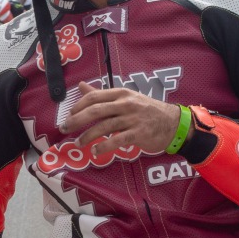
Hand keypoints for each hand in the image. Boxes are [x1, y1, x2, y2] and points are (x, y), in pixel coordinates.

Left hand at [60, 81, 180, 155]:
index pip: (95, 97)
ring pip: (104, 127)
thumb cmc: (146, 110)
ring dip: (88, 136)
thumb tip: (81, 86)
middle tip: (64, 128)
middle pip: (96, 110)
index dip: (79, 106)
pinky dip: (104, 147)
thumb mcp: (126, 98)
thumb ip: (102, 94)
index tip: (69, 115)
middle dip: (76, 120)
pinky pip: (117, 140)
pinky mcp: (139, 133)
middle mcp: (126, 104)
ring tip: (78, 143)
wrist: (174, 123)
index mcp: (121, 94)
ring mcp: (133, 118)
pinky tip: (95, 151)